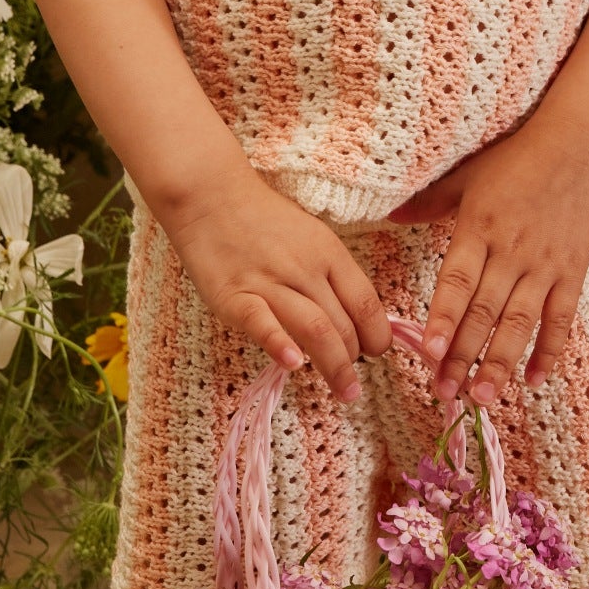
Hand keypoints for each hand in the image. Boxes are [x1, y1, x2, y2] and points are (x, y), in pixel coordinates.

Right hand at [158, 167, 392, 401]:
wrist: (210, 196)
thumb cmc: (263, 220)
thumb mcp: (310, 237)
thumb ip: (330, 274)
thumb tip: (354, 316)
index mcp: (329, 252)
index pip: (365, 302)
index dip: (378, 334)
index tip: (377, 353)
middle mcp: (305, 268)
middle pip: (343, 323)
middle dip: (355, 360)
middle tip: (354, 384)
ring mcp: (269, 282)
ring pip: (315, 328)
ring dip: (334, 366)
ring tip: (344, 392)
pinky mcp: (234, 296)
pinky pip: (262, 322)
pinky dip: (279, 344)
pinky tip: (293, 364)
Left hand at [389, 126, 588, 405]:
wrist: (579, 146)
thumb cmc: (517, 160)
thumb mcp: (467, 176)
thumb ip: (428, 203)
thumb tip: (387, 216)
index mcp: (480, 227)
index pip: (458, 281)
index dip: (444, 318)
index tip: (430, 352)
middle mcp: (512, 251)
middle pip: (485, 311)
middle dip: (464, 355)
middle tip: (446, 391)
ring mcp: (545, 265)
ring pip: (521, 322)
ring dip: (502, 362)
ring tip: (484, 397)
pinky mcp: (573, 272)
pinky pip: (562, 318)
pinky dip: (551, 351)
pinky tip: (536, 381)